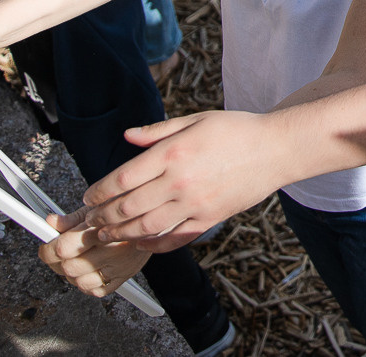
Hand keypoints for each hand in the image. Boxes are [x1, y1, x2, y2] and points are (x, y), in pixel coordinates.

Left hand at [40, 210, 152, 295]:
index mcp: (103, 228)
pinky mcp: (125, 277)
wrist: (154, 218)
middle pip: (69, 268)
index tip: (45, 247)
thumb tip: (50, 223)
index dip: (48, 250)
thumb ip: (71, 219)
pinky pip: (97, 291)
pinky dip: (88, 283)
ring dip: (72, 274)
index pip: (64, 248)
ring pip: (80, 282)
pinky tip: (90, 269)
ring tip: (77, 259)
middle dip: (58, 262)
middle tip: (59, 253)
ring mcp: (120, 266)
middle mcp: (114, 249)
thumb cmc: (123, 213)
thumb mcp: (97, 209)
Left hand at [83, 109, 280, 246]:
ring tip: (107, 235)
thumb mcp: (195, 120)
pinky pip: (174, 238)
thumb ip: (158, 131)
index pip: (122, 179)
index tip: (89, 197)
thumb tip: (127, 136)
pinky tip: (140, 243)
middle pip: (128, 207)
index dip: (99, 192)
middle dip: (102, 217)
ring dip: (120, 234)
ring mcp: (195, 203)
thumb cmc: (237, 130)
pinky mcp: (209, 218)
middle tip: (90, 220)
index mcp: (173, 154)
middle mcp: (180, 182)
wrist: (276, 149)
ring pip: (146, 228)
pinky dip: (153, 245)